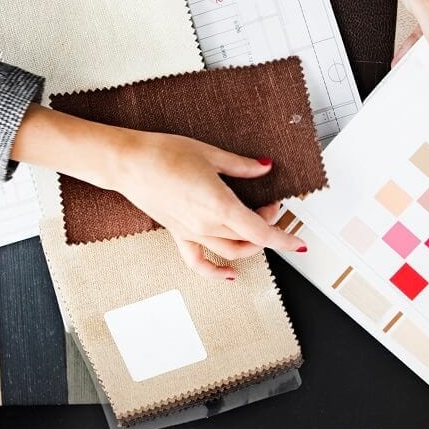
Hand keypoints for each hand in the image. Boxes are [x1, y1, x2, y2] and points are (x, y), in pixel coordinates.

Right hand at [104, 130, 306, 279]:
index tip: (299, 243)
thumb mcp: (211, 154)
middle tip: (271, 206)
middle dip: (268, 226)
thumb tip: (263, 168)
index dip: (284, 238)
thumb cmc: (164, 154)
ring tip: (256, 226)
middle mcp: (207, 225)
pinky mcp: (178, 233)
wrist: (129, 163)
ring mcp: (192, 232)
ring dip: (250, 245)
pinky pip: (198, 262)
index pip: (261, 231)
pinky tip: (229, 274)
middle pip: (250, 239)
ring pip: (231, 251)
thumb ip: (241, 166)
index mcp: (219, 205)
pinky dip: (216, 273)